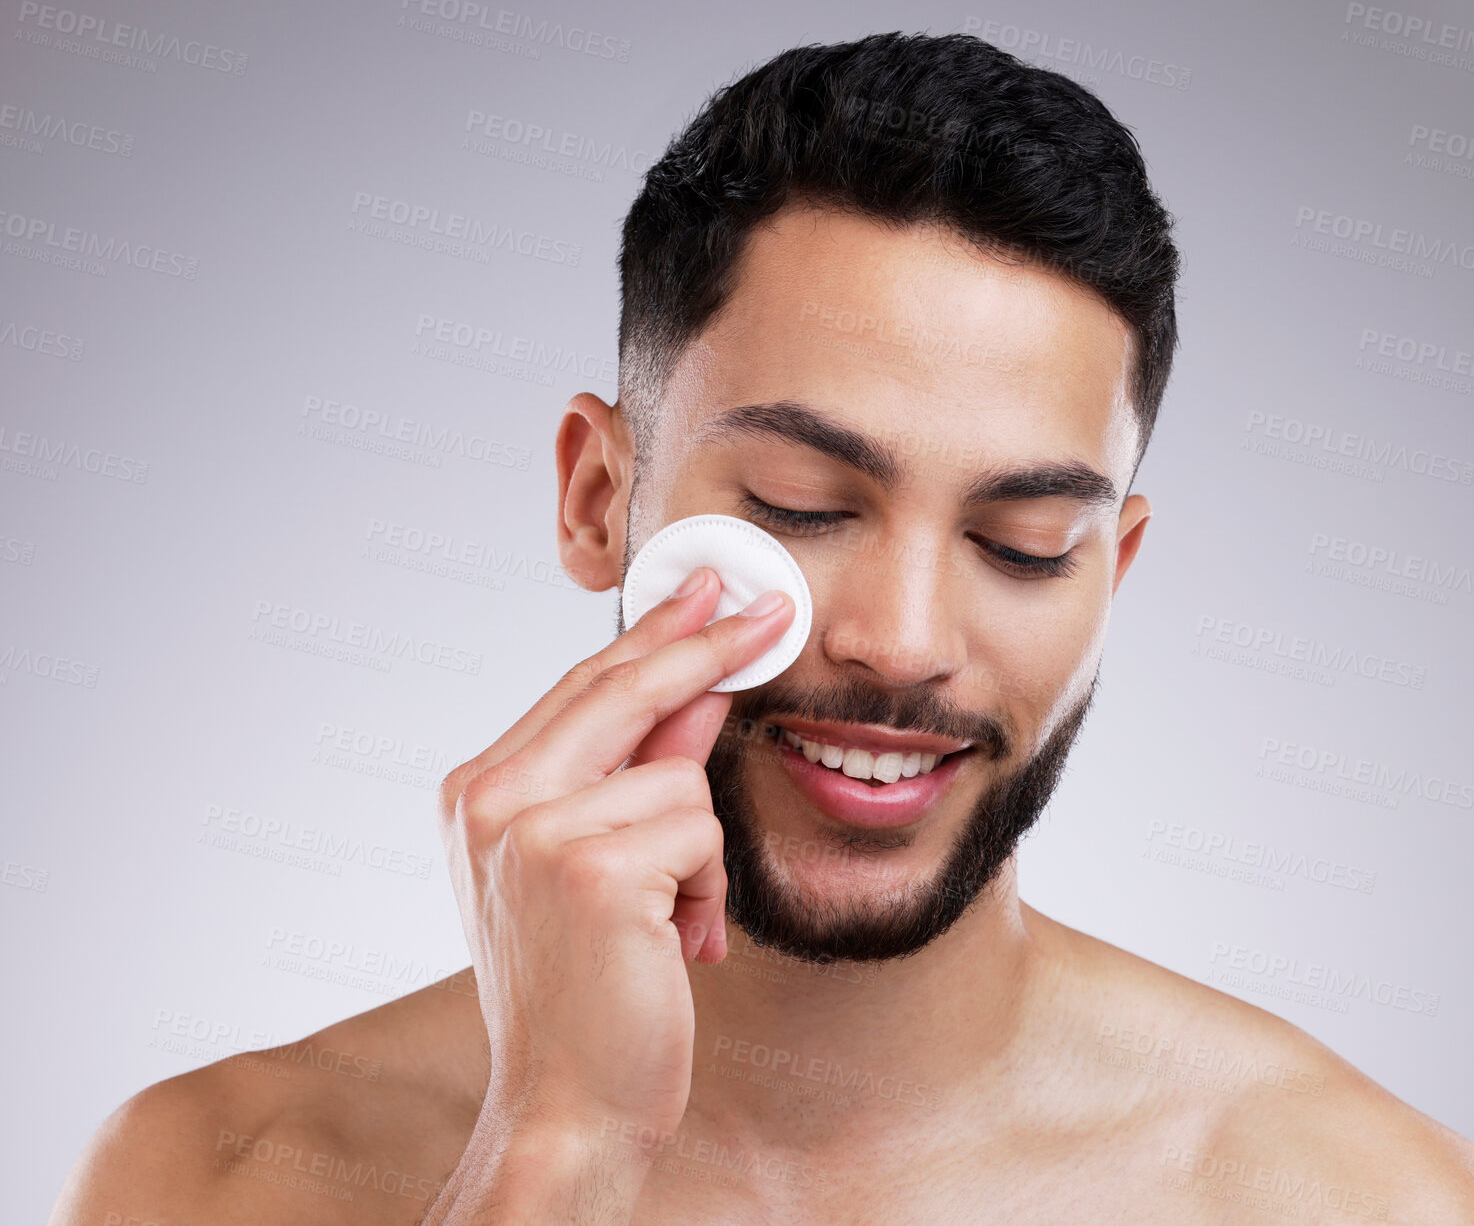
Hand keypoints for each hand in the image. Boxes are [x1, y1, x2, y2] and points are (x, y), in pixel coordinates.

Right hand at [435, 568, 793, 1155]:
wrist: (565, 1107)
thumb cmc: (581, 989)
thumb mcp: (594, 865)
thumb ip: (636, 772)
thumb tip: (699, 689)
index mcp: (477, 794)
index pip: (580, 689)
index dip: (651, 636)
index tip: (702, 593)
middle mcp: (489, 800)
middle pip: (622, 689)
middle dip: (703, 646)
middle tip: (769, 610)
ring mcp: (533, 831)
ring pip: (679, 777)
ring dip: (697, 855)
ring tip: (667, 924)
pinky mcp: (591, 868)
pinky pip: (699, 830)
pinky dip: (705, 890)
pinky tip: (672, 944)